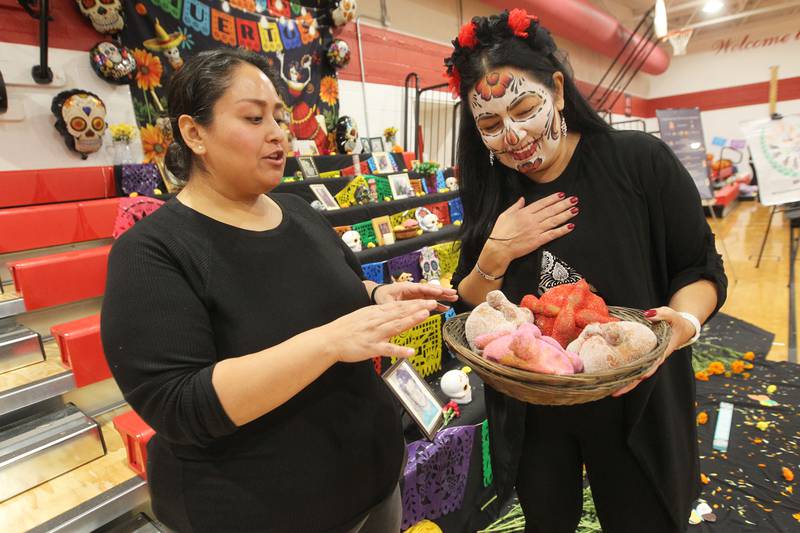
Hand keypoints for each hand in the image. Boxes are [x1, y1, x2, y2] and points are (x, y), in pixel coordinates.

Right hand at [316, 299, 437, 363]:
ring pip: (396, 326)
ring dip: (411, 320)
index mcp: (375, 313)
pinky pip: (388, 350)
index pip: (398, 306)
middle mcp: (377, 321)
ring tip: (425, 315)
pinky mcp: (371, 348)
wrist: (330, 339)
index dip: (414, 302)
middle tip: (432, 303)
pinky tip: (411, 352)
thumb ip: (378, 314)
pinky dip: (399, 351)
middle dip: (417, 307)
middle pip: (400, 313)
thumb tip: (392, 312)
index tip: (427, 299)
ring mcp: (375, 334)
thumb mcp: (363, 315)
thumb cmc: (345, 328)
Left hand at [373, 282, 457, 311]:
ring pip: (432, 295)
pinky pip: (428, 301)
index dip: (432, 290)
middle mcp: (413, 290)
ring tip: (454, 299)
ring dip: (443, 297)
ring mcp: (416, 295)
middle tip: (454, 293)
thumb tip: (402, 308)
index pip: (422, 288)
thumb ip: (395, 304)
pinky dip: (436, 304)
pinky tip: (444, 308)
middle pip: (430, 290)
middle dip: (442, 291)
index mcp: (407, 288)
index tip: (441, 292)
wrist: (378, 295)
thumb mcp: (386, 301)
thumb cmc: (382, 296)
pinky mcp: (416, 300)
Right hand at [487, 193, 578, 262]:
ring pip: (554, 221)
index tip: (562, 195)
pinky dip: (562, 230)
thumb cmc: (499, 232)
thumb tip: (522, 199)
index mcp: (524, 213)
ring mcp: (536, 231)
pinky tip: (570, 226)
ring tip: (575, 210)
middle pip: (551, 210)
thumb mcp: (505, 215)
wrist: (499, 248)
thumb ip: (515, 206)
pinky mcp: (538, 241)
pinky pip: (553, 234)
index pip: (542, 203)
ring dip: (566, 215)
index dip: (553, 198)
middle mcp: (532, 220)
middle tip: (574, 199)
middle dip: (564, 204)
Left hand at [612, 306, 696, 396]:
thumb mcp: (672, 315)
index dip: (645, 371)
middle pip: (641, 374)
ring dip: (624, 382)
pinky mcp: (643, 357)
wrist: (680, 328)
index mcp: (662, 350)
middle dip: (629, 384)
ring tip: (608, 390)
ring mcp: (649, 359)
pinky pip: (633, 367)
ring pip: (636, 374)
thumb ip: (662, 314)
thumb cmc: (676, 322)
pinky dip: (624, 373)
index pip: (653, 363)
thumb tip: (648, 315)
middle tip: (614, 392)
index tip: (636, 378)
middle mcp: (655, 358)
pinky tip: (611, 378)